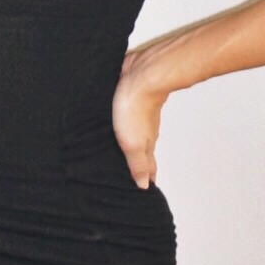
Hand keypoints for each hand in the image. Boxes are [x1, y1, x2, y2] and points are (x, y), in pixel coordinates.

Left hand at [112, 49, 169, 189]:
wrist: (141, 74)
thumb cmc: (135, 107)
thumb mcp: (132, 144)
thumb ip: (138, 164)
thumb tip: (144, 186)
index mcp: (144, 143)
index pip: (147, 167)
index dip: (146, 178)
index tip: (145, 190)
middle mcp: (143, 130)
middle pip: (143, 150)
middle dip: (139, 163)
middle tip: (136, 175)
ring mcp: (137, 114)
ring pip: (136, 133)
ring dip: (132, 143)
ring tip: (125, 153)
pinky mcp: (129, 100)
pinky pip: (127, 117)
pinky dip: (124, 126)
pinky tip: (118, 124)